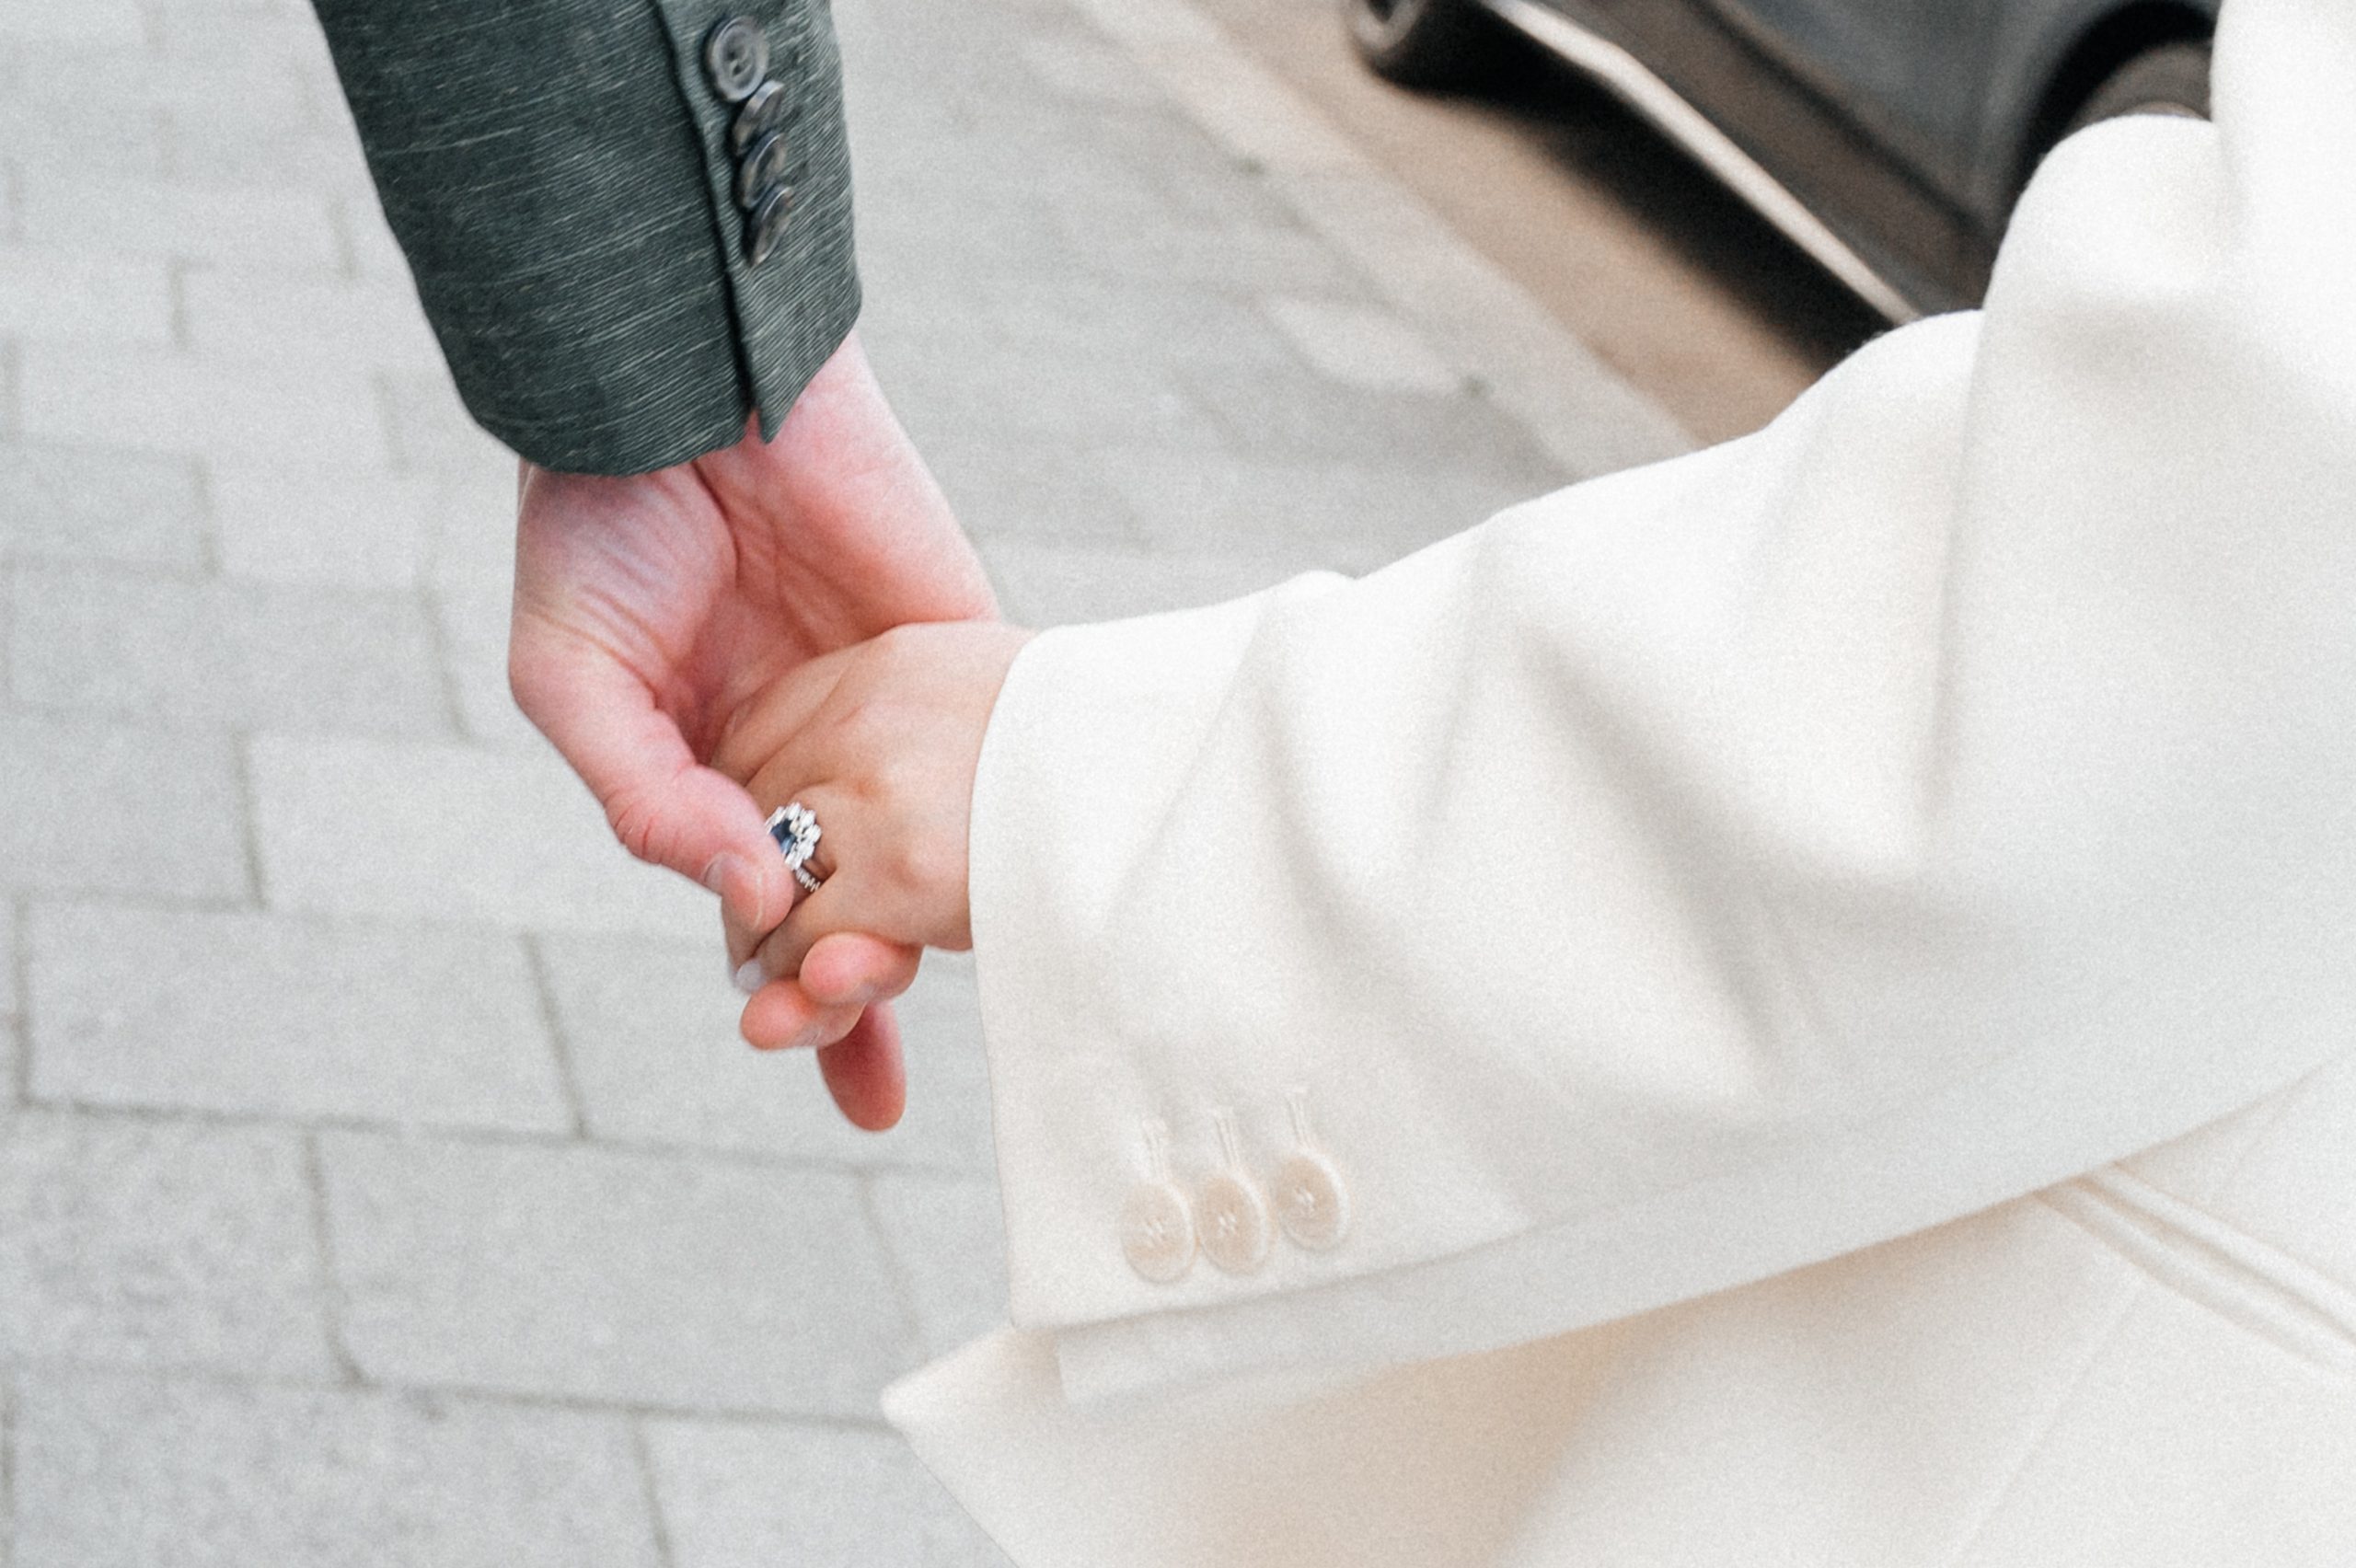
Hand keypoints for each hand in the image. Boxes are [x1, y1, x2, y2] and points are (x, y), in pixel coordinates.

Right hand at [508, 331, 995, 1129]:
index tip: (835, 1075)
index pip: (773, 926)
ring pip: (936, 852)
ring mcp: (892, 715)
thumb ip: (643, 797)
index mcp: (717, 787)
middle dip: (868, 989)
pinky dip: (1017, 810)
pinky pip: (997, 747)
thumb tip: (749, 902)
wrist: (683, 381)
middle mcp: (812, 766)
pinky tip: (1030, 874)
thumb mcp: (572, 675)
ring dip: (934, 927)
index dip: (803, 1006)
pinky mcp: (958, 649)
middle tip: (869, 1035)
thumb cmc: (600, 523)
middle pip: (863, 912)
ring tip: (915, 980)